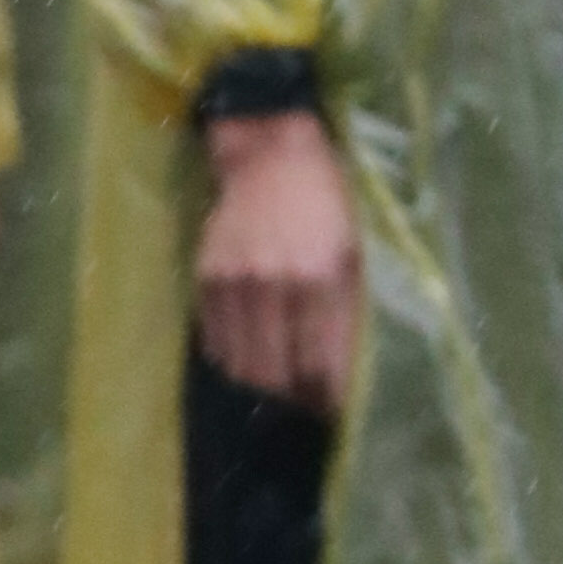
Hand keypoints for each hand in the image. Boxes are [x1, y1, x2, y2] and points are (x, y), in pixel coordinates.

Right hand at [194, 108, 360, 416]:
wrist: (270, 153)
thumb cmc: (327, 203)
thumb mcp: (354, 254)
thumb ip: (346, 314)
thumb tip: (336, 377)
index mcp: (322, 279)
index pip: (322, 365)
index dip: (327, 397)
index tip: (330, 409)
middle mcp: (276, 286)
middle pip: (277, 374)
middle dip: (292, 397)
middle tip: (302, 401)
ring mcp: (236, 284)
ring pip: (242, 364)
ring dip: (261, 383)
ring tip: (275, 383)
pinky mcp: (208, 280)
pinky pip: (216, 341)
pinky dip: (233, 357)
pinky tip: (249, 353)